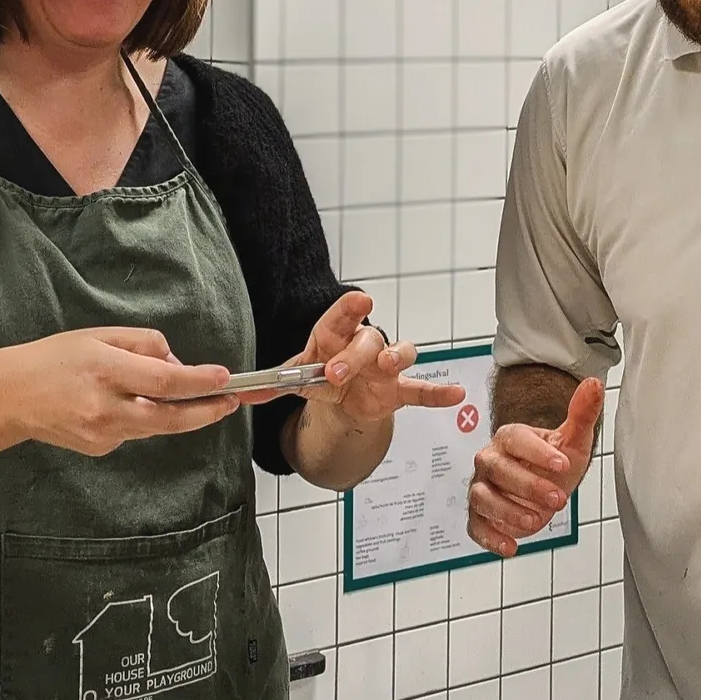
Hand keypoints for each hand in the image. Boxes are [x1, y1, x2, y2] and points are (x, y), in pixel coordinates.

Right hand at [3, 327, 249, 455]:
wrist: (10, 397)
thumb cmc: (55, 359)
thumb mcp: (99, 335)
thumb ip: (144, 345)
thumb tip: (178, 365)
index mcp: (105, 370)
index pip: (164, 382)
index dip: (199, 382)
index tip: (224, 378)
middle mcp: (105, 407)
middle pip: (170, 418)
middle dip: (206, 412)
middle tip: (231, 402)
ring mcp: (102, 434)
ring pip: (156, 427)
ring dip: (178, 413)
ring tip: (191, 396)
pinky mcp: (100, 449)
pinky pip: (136, 432)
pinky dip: (144, 418)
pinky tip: (127, 404)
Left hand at [291, 292, 465, 422]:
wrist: (341, 398)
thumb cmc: (322, 373)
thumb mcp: (297, 378)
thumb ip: (274, 384)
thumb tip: (244, 392)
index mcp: (337, 335)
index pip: (343, 316)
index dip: (351, 307)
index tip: (359, 300)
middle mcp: (365, 345)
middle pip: (366, 340)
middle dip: (351, 357)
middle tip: (335, 373)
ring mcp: (385, 366)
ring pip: (400, 352)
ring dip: (395, 356)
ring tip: (388, 364)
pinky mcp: (399, 389)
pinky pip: (422, 390)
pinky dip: (439, 393)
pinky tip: (456, 395)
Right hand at [467, 378, 602, 556]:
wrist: (545, 486)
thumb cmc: (555, 463)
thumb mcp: (573, 441)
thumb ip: (582, 414)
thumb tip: (594, 384)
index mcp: (510, 438)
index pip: (517, 440)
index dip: (538, 452)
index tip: (562, 464)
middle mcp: (490, 461)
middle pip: (498, 469)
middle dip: (527, 486)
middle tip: (558, 498)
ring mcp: (482, 489)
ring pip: (483, 498)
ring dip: (508, 511)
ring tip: (536, 522)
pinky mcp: (480, 516)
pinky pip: (476, 526)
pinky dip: (490, 538)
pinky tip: (511, 547)